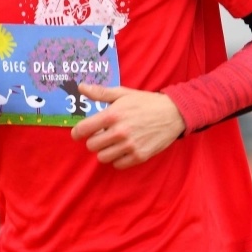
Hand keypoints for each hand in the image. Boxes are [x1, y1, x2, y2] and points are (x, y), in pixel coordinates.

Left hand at [70, 84, 184, 168]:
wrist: (173, 113)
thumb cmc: (146, 102)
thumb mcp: (123, 93)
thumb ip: (101, 92)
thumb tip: (81, 87)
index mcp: (113, 115)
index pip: (83, 130)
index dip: (77, 132)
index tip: (79, 133)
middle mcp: (120, 131)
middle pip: (91, 146)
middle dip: (94, 141)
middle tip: (102, 136)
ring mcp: (130, 145)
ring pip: (102, 157)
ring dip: (105, 151)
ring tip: (113, 143)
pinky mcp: (139, 156)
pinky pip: (117, 165)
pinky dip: (118, 159)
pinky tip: (123, 149)